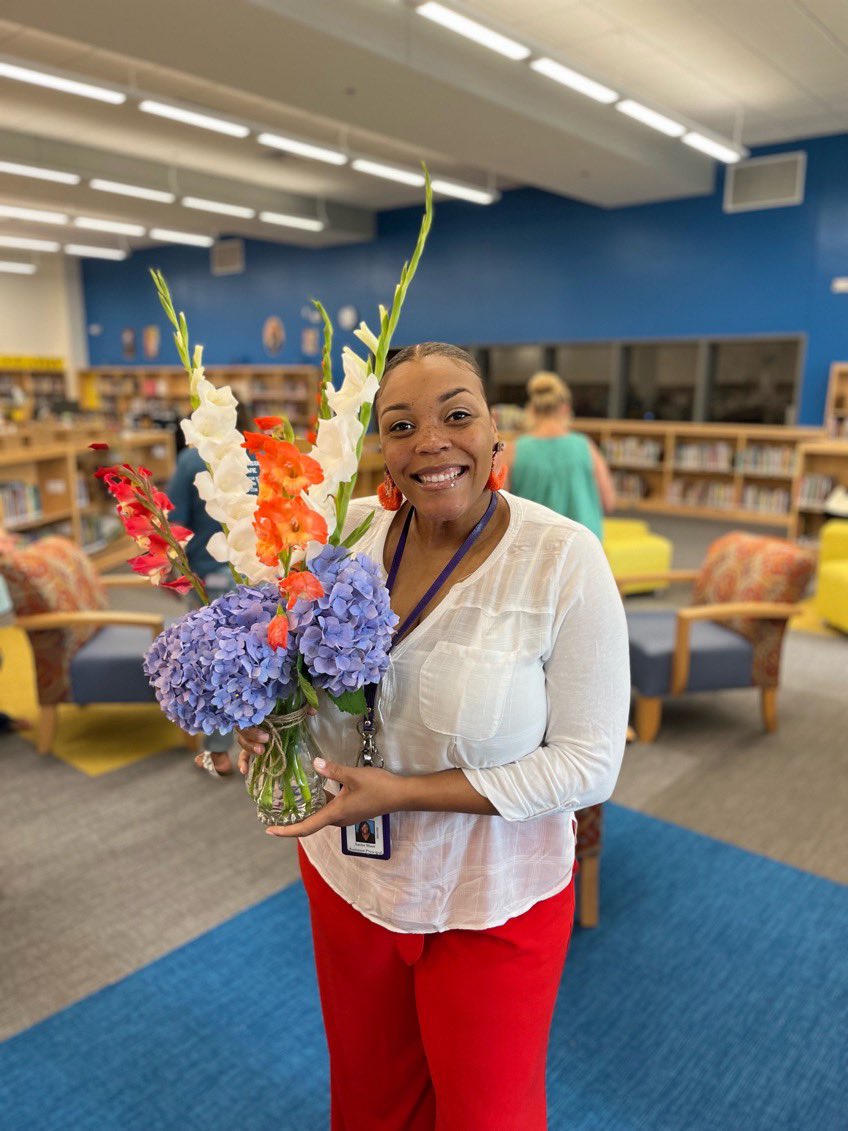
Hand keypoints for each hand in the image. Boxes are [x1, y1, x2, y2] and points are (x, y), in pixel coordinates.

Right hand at [235, 712, 315, 775]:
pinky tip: (244, 771)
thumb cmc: (286, 710)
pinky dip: (242, 762)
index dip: (255, 728)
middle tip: (266, 740)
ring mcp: (251, 735)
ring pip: (243, 741)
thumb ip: (302, 708)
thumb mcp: (294, 709)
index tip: (267, 734)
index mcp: (260, 712)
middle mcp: (252, 723)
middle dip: (254, 737)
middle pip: (244, 730)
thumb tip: (312, 711)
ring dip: (250, 748)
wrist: (284, 711)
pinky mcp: (251, 746)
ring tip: (261, 752)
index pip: (249, 718)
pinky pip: (242, 754)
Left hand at [263, 757, 407, 838]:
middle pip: (310, 823)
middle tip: (276, 812)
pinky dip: (320, 803)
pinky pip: (330, 810)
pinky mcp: (352, 810)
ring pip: (320, 815)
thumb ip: (333, 770)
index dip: (287, 831)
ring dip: (307, 810)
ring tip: (291, 800)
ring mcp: (346, 816)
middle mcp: (338, 819)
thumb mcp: (353, 776)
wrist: (401, 795)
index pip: (306, 827)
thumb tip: (314, 763)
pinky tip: (317, 789)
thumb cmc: (378, 787)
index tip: (270, 830)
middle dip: (293, 820)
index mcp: (335, 814)